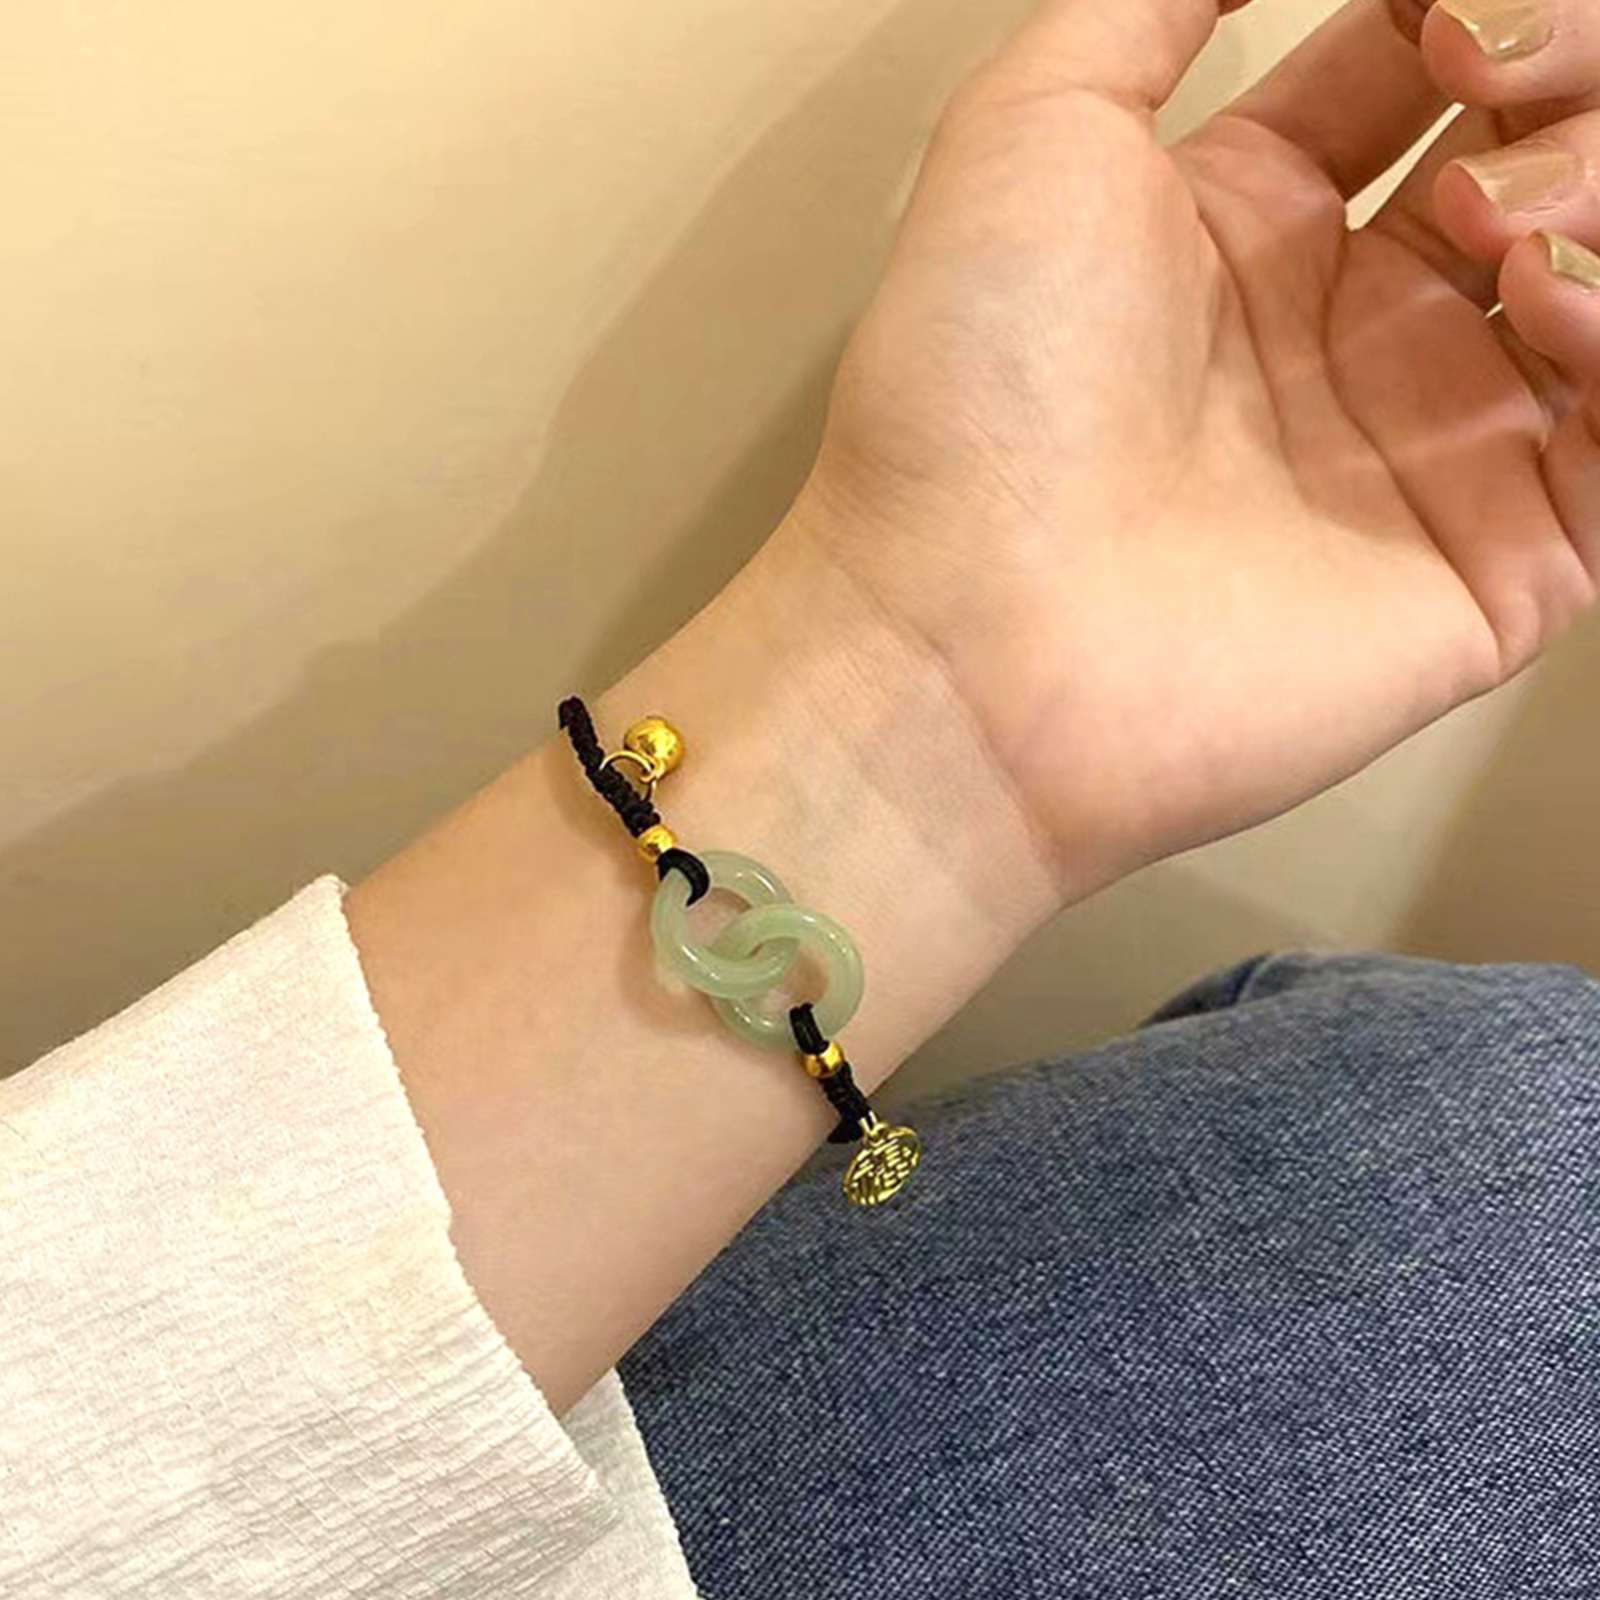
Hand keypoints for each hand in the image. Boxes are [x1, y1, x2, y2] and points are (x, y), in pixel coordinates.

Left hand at [793, 0, 1599, 884]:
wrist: (967, 631)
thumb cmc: (971, 394)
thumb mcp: (1034, 129)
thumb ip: (1155, 1)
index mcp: (1255, 226)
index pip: (1434, 62)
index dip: (1475, 0)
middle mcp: (1355, 330)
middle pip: (1546, 151)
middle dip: (1562, 62)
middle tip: (1481, 70)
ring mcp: (1432, 446)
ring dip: (1597, 185)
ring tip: (1484, 220)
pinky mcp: (1497, 565)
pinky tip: (1540, 297)